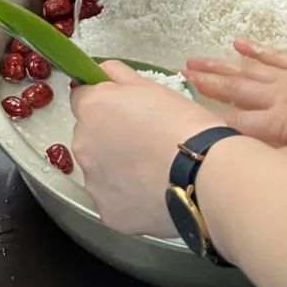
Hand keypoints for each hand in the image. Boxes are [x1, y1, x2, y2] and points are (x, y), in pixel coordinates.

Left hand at [72, 61, 215, 235]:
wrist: (204, 175)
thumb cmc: (182, 124)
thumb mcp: (151, 86)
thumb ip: (118, 76)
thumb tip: (102, 73)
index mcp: (92, 109)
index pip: (82, 98)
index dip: (103, 102)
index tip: (122, 110)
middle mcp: (83, 144)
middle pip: (89, 135)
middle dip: (108, 136)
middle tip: (143, 141)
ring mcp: (93, 183)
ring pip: (99, 169)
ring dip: (115, 167)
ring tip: (152, 170)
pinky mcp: (108, 213)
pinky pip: (112, 199)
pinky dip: (127, 197)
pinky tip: (152, 192)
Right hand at [184, 41, 286, 171]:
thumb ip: (282, 163)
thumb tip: (247, 162)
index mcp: (277, 123)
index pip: (235, 122)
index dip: (208, 118)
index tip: (180, 111)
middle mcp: (277, 97)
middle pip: (236, 90)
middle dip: (207, 83)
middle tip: (181, 73)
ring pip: (249, 71)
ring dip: (222, 66)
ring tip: (196, 59)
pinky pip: (275, 56)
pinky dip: (255, 51)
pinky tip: (240, 44)